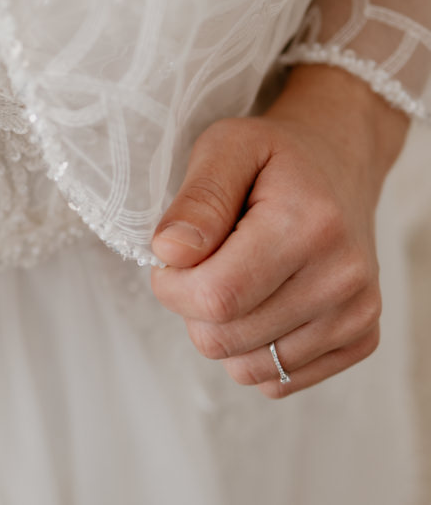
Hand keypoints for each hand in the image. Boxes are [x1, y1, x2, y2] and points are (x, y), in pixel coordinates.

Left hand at [149, 65, 408, 397]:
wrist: (337, 166)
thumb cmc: (273, 158)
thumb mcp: (225, 148)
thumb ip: (196, 200)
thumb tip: (170, 253)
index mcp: (308, 226)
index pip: (213, 297)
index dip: (171, 285)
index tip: (171, 258)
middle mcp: (342, 277)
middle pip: (222, 339)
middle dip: (192, 306)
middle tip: (205, 264)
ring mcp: (357, 315)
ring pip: (245, 368)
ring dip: (221, 330)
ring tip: (236, 279)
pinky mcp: (360, 340)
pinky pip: (277, 382)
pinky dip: (252, 350)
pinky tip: (261, 303)